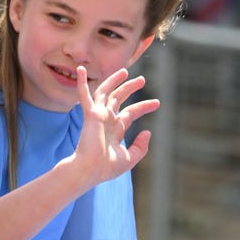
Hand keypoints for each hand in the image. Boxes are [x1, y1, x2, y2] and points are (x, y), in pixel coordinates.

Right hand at [74, 66, 159, 184]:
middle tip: (142, 80)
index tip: (157, 103)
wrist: (90, 169)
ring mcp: (98, 116)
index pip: (130, 113)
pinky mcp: (90, 114)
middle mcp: (106, 120)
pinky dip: (82, 83)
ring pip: (105, 92)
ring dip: (114, 81)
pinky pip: (85, 95)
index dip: (144, 106)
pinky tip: (81, 70)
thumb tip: (147, 132)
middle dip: (129, 88)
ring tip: (125, 71)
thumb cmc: (107, 168)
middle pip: (118, 99)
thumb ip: (140, 146)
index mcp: (115, 130)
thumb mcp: (130, 158)